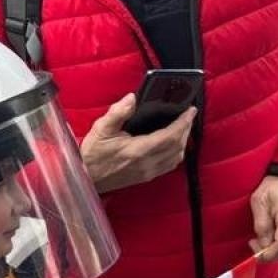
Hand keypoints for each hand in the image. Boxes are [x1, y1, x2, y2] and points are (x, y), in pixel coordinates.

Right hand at [80, 96, 194, 194]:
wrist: (86, 179)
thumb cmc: (92, 155)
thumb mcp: (101, 129)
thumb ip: (117, 112)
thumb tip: (132, 98)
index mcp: (138, 150)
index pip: (170, 136)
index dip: (183, 122)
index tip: (190, 110)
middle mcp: (146, 163)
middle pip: (177, 146)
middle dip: (186, 129)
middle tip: (188, 116)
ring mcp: (148, 173)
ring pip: (176, 157)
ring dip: (183, 142)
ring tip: (183, 128)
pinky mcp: (146, 177)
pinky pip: (169, 165)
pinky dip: (176, 153)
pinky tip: (173, 144)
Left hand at [249, 174, 277, 262]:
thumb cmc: (277, 186)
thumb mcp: (260, 200)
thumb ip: (261, 225)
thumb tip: (262, 245)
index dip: (268, 254)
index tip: (255, 251)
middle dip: (268, 253)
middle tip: (254, 243)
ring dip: (275, 250)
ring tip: (263, 236)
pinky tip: (274, 235)